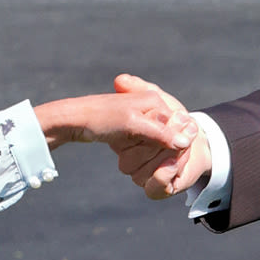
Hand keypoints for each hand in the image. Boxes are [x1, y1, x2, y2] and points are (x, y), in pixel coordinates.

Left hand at [33, 82, 194, 157]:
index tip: (163, 159)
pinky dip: (140, 152)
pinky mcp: (133, 127)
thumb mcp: (132, 126)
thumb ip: (160, 133)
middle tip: (140, 154)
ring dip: (148, 153)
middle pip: (167, 136)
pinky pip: (145, 144)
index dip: (171, 147)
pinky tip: (129, 154)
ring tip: (130, 152)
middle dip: (157, 150)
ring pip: (156, 143)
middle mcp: (152, 107)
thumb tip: (186, 142)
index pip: (176, 128)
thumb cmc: (101, 119)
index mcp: (156, 100)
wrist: (73, 119)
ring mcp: (142, 117)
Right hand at [110, 76, 212, 197]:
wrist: (197, 138)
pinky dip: (164, 174)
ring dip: (171, 154)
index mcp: (125, 137)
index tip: (179, 114)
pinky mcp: (155, 189)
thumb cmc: (174, 118)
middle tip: (190, 127)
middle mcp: (128, 158)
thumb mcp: (159, 98)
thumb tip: (119, 80)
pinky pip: (153, 187)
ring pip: (144, 170)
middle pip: (134, 155)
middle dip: (166, 140)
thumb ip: (140, 88)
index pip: (129, 134)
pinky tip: (175, 162)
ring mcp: (140, 175)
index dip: (155, 125)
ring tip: (188, 142)